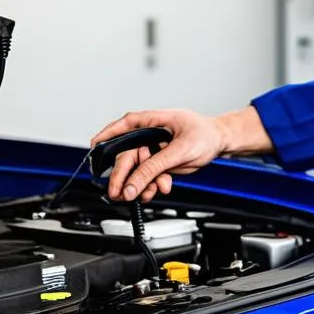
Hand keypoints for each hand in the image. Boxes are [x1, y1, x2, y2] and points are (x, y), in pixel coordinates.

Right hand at [91, 109, 226, 202]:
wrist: (219, 144)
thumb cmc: (204, 134)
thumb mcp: (179, 151)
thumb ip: (154, 168)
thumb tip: (133, 184)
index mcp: (153, 121)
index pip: (124, 125)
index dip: (107, 135)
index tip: (94, 148)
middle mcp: (149, 135)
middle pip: (126, 156)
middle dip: (121, 176)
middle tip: (118, 192)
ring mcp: (153, 150)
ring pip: (135, 171)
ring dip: (140, 184)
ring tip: (150, 192)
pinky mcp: (159, 164)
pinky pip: (147, 178)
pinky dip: (150, 187)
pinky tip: (158, 189)